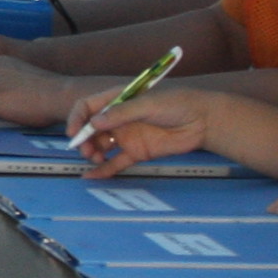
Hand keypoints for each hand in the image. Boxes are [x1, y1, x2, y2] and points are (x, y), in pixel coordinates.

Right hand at [77, 82, 217, 176]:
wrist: (203, 121)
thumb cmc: (177, 103)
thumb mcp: (148, 104)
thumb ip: (122, 113)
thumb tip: (95, 123)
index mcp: (118, 99)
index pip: (88, 106)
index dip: (78, 118)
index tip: (74, 133)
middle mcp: (119, 118)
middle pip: (91, 128)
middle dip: (84, 139)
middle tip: (86, 150)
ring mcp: (127, 135)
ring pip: (101, 145)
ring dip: (92, 152)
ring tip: (95, 158)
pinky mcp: (137, 152)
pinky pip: (116, 162)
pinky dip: (104, 170)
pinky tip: (92, 177)